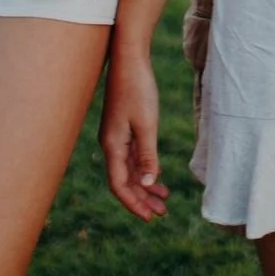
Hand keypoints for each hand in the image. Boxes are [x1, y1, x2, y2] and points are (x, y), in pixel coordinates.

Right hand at [101, 51, 168, 220]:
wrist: (129, 58)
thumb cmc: (138, 88)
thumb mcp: (147, 123)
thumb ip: (147, 154)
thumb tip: (147, 183)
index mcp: (112, 146)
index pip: (120, 185)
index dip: (134, 203)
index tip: (150, 217)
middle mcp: (111, 144)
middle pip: (124, 180)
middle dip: (142, 198)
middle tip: (161, 213)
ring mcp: (116, 135)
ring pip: (129, 169)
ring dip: (145, 184)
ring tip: (163, 198)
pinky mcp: (123, 126)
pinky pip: (131, 155)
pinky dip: (144, 167)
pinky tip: (156, 174)